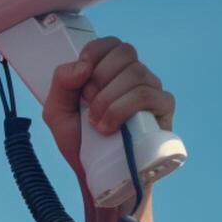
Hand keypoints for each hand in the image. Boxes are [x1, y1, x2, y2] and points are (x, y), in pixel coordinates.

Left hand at [41, 36, 176, 182]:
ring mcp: (153, 93)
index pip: (112, 43)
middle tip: (87, 103)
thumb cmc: (79, 142)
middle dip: (100, 76)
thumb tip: (82, 67)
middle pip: (126, 53)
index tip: (81, 76)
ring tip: (96, 123)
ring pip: (137, 75)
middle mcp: (136, 77)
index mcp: (112, 71)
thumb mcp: (57, 112)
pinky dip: (124, 108)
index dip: (96, 52)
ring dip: (109, 98)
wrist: (96, 178)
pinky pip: (150, 96)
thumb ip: (61, 83)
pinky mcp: (164, 113)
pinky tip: (110, 128)